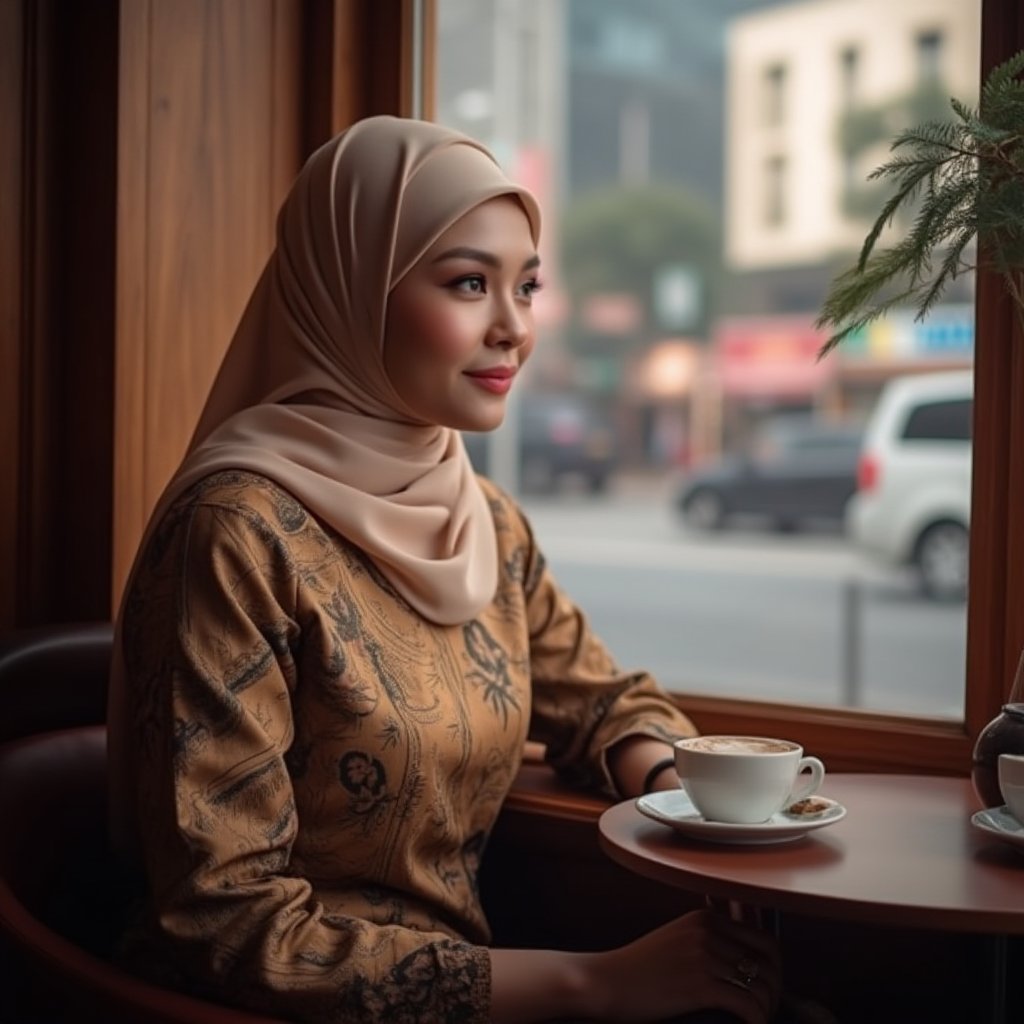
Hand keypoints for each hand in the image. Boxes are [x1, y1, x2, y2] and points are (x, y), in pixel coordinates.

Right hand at [581, 908, 782, 1022]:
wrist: (606, 982)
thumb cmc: (638, 968)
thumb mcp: (675, 939)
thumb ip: (705, 939)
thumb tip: (741, 958)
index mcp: (705, 918)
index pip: (763, 938)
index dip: (774, 967)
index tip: (768, 988)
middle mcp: (708, 931)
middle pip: (768, 962)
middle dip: (775, 989)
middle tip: (767, 1008)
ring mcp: (704, 956)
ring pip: (761, 985)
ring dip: (766, 1008)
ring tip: (757, 1020)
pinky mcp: (700, 984)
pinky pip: (748, 1005)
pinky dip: (756, 1020)